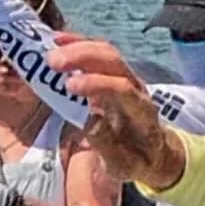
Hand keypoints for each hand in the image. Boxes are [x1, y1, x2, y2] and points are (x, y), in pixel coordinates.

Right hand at [56, 34, 186, 186]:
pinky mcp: (114, 74)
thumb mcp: (123, 164)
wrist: (154, 152)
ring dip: (78, 47)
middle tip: (52, 62)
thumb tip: (88, 122)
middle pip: (113, 61)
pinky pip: (98, 52)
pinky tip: (57, 40)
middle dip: (83, 56)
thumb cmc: (137, 159)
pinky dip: (78, 44)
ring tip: (50, 50)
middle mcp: (137, 88)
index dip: (96, 83)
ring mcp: (126, 78)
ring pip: (106, 52)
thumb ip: (107, 145)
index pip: (122, 89)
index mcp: (141, 113)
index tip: (70, 86)